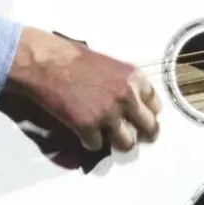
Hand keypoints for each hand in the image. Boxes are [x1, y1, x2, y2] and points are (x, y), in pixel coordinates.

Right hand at [4, 27, 160, 150]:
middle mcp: (127, 97)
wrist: (48, 62)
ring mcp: (108, 114)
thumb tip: (130, 104)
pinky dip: (90, 142)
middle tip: (132, 136)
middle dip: (142, 134)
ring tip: (108, 138)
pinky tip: (83, 133)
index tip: (140, 118)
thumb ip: (124, 84)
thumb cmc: (74, 58)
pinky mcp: (88, 127)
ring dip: (118, 142)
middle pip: (149, 127)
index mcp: (134, 78)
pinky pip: (97, 146)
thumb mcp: (109, 65)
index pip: (155, 104)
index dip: (147, 113)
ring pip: (127, 143)